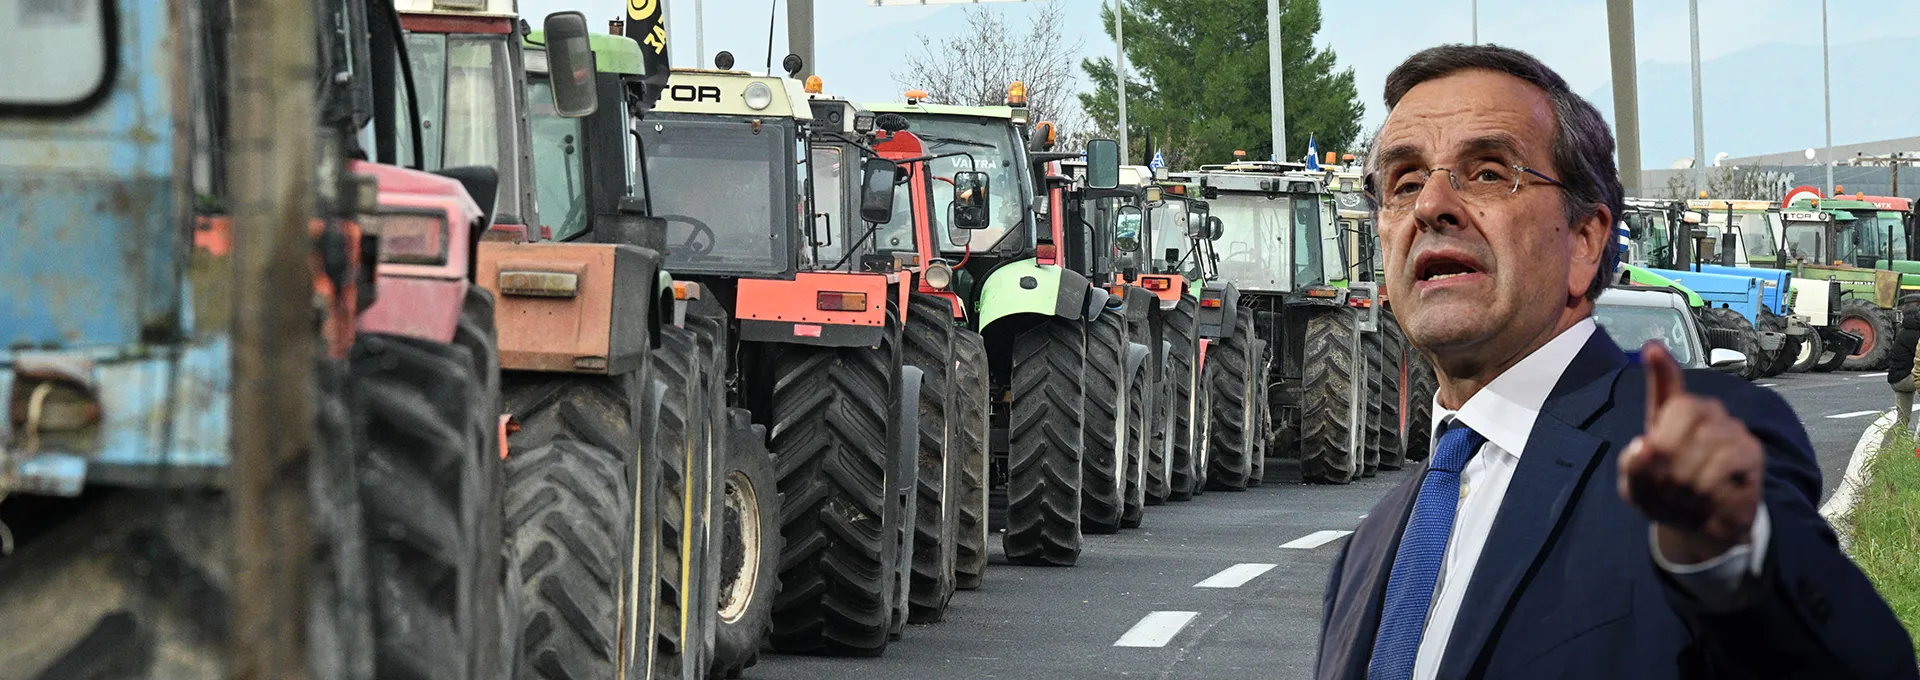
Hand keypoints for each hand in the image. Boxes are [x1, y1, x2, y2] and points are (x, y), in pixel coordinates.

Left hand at [1618, 341, 1764, 563]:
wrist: (1699, 525)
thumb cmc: (1665, 495)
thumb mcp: (1638, 486)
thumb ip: (1634, 467)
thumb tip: (1645, 445)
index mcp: (1671, 414)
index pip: (1668, 388)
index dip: (1661, 370)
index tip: (1653, 350)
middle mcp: (1704, 413)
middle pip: (1684, 412)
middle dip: (1667, 455)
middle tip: (1664, 486)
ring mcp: (1730, 428)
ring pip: (1704, 444)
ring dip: (1687, 481)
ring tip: (1685, 497)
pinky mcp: (1751, 451)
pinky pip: (1726, 463)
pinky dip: (1710, 488)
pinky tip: (1708, 499)